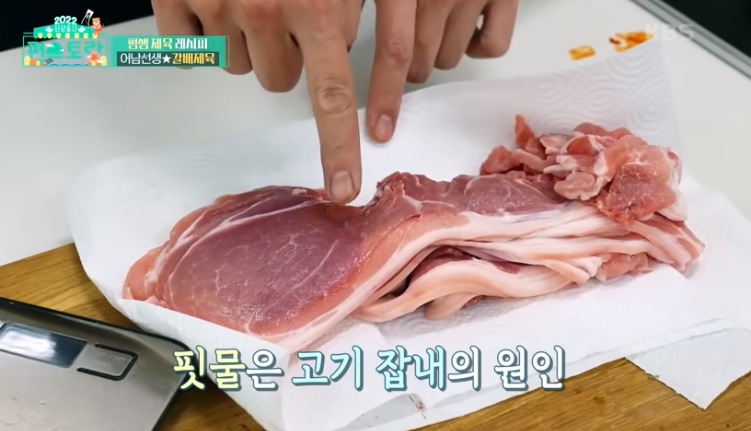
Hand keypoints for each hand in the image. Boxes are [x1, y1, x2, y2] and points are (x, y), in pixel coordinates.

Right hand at [151, 0, 364, 203]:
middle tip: (280, 8)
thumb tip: (343, 52)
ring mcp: (217, 5)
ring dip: (242, 37)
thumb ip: (342, 12)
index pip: (332, 96)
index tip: (344, 188)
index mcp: (315, 6)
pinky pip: (188, 48)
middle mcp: (266, 9)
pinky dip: (194, 30)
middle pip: (277, 80)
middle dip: (283, 51)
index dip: (338, 147)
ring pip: (235, 64)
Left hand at [366, 0, 518, 142]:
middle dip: (407, 68)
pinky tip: (469, 24)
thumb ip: (354, 4)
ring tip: (434, 23)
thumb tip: (342, 44)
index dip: (385, 96)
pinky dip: (479, 45)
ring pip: (450, 58)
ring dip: (438, 54)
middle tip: (403, 46)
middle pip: (422, 64)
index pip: (394, 52)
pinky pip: (493, 47)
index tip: (380, 131)